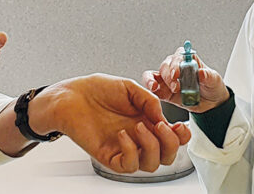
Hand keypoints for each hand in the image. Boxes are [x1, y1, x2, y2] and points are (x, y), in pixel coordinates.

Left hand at [31, 74, 191, 172]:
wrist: (71, 95)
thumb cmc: (97, 90)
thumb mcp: (129, 88)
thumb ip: (149, 100)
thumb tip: (163, 116)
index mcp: (147, 121)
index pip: (173, 139)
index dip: (182, 137)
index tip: (180, 126)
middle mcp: (139, 137)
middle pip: (167, 157)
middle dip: (171, 144)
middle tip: (161, 126)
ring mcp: (125, 148)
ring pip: (151, 164)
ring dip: (151, 146)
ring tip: (138, 126)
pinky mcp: (109, 156)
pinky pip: (128, 166)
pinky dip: (131, 151)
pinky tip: (123, 134)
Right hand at [142, 49, 229, 113]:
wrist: (211, 103)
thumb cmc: (212, 86)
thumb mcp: (214, 80)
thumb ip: (208, 76)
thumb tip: (201, 72)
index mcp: (187, 60)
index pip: (178, 56)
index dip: (175, 64)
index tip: (176, 73)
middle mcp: (175, 67)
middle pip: (165, 66)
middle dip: (168, 76)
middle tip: (175, 87)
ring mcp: (168, 80)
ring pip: (154, 75)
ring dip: (152, 80)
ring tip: (155, 87)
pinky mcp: (164, 91)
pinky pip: (153, 88)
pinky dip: (149, 88)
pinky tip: (152, 91)